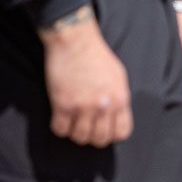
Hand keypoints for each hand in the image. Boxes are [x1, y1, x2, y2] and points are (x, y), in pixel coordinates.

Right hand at [42, 8, 132, 147]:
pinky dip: (59, 127)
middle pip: (100, 139)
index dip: (112, 135)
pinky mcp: (62, 104)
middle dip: (93, 137)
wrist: (75, 42)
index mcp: (120, 99)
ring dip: (75, 133)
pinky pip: (60, 130)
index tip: (103, 130)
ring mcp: (83, 107)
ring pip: (80, 137)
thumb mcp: (118, 77)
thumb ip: (118, 99)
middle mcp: (104, 106)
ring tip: (72, 122)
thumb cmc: (97, 57)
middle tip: (85, 128)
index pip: (122, 132)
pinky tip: (60, 117)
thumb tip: (116, 117)